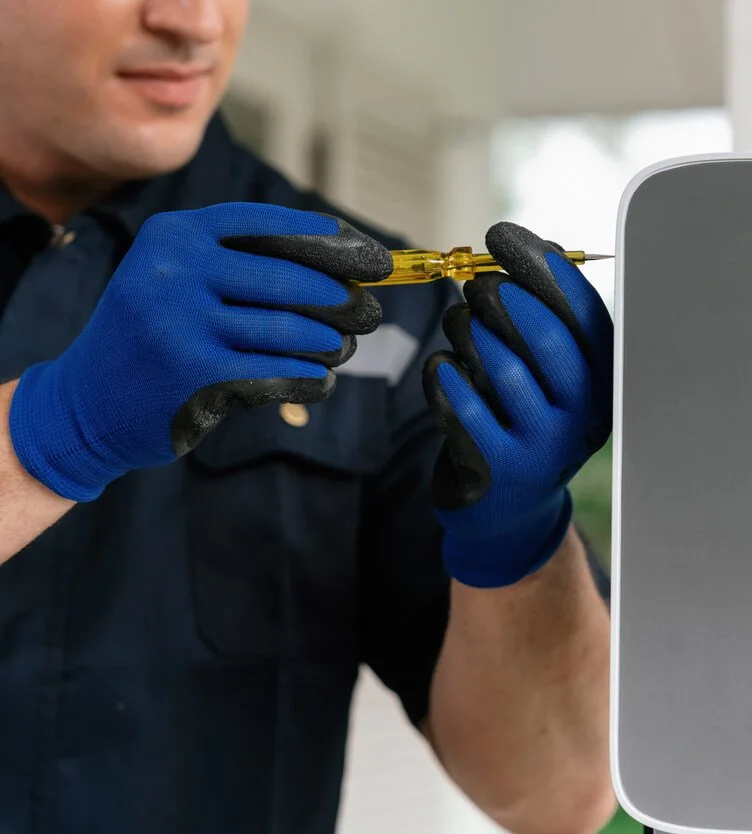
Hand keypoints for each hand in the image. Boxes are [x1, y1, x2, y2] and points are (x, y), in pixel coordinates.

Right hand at [7, 202, 388, 501]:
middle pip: (291, 278)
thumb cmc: (157, 334)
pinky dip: (311, 378)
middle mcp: (175, 271)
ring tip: (341, 348)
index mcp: (177, 235)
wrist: (86, 402)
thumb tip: (350, 270)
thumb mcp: (182, 278)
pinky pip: (280, 373)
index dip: (333, 241)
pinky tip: (320, 379)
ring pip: (292, 330)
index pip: (273, 226)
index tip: (376, 260)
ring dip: (331, 342)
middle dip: (344, 298)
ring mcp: (182, 324)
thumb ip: (249, 266)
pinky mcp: (195, 376)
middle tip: (370, 313)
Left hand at [422, 222, 612, 587]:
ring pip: (501, 366)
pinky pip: (463, 405)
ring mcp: (544, 446)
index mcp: (605, 383)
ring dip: (469, 331)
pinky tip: (444, 366)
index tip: (505, 237)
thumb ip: (549, 318)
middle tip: (474, 283)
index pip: (584, 314)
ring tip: (459, 322)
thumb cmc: (526, 419)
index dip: (542, 267)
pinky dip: (446, 375)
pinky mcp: (498, 468)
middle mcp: (584, 415)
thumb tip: (537, 247)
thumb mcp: (551, 373)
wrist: (509, 510)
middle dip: (501, 296)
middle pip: (545, 337)